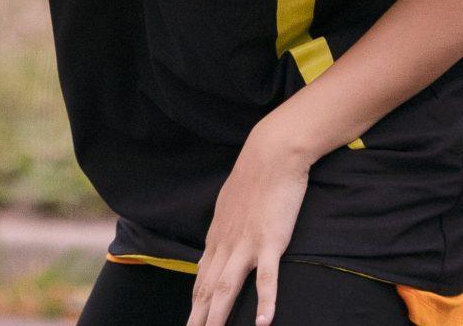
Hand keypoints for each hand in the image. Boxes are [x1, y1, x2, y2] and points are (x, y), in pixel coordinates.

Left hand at [189, 120, 312, 325]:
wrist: (271, 153)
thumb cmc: (255, 177)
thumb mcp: (231, 206)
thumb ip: (226, 228)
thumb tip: (220, 244)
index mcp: (218, 237)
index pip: (202, 279)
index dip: (195, 304)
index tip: (191, 323)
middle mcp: (226, 244)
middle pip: (207, 288)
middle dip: (197, 318)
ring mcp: (247, 243)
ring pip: (226, 287)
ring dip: (217, 316)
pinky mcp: (270, 239)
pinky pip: (267, 277)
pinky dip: (264, 302)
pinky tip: (262, 323)